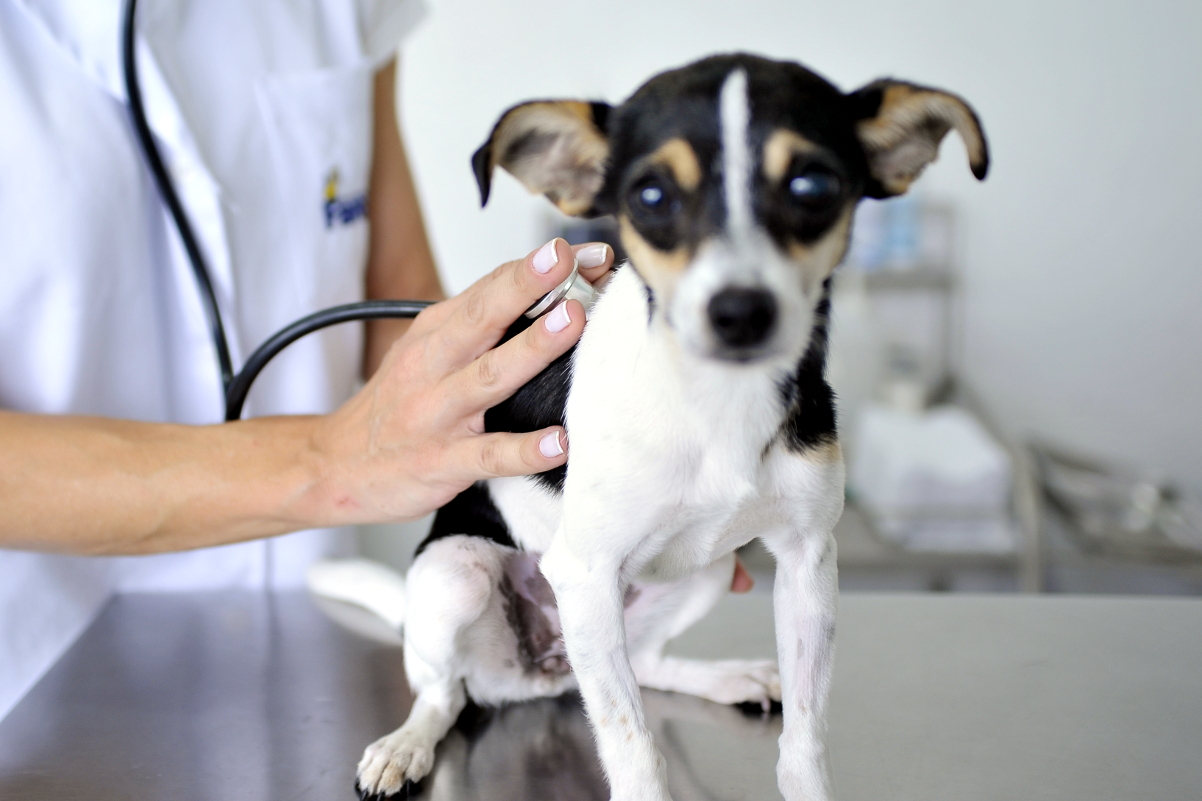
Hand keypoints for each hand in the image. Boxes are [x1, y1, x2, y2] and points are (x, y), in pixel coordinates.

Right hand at [308, 239, 615, 525]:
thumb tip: (555, 293)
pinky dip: (524, 450)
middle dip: (526, 285)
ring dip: (532, 348)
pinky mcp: (442, 462)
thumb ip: (482, 326)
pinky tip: (559, 443)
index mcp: (435, 332)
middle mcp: (434, 365)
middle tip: (566, 260)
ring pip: (490, 377)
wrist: (334, 466)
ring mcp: (438, 415)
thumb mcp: (427, 351)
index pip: (489, 288)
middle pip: (483, 317)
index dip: (535, 267)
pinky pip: (488, 456)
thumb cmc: (397, 405)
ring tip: (572, 323)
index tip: (583, 251)